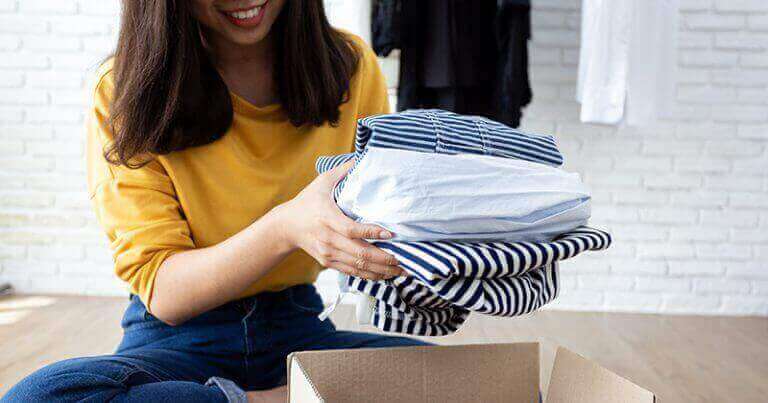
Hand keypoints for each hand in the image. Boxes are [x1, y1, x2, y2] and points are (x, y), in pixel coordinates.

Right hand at [272, 159, 403, 279]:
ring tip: (400, 270)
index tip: (390, 234)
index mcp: (327, 218)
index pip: (351, 229)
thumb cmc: (307, 201)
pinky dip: (370, 276)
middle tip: (403, 260)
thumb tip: (362, 156)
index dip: (372, 233)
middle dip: (384, 258)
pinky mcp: (328, 262)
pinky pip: (352, 272)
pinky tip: (385, 275)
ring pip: (358, 266)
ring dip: (381, 270)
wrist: (286, 226)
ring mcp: (328, 253)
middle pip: (359, 253)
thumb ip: (342, 170)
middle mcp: (328, 239)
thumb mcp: (322, 182)